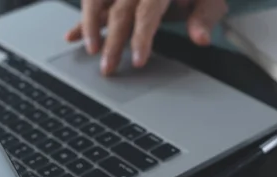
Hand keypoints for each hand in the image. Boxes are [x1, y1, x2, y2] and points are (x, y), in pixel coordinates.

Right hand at [65, 0, 227, 74]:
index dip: (141, 37)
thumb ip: (204, 16)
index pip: (147, 12)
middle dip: (112, 42)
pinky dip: (84, 19)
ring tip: (90, 51)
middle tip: (108, 69)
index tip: (137, 61)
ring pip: (98, 1)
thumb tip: (201, 39)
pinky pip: (95, 1)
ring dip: (90, 26)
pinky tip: (72, 37)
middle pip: (120, 11)